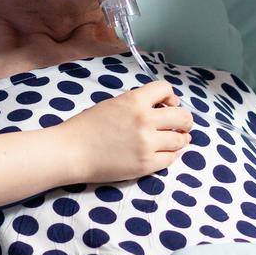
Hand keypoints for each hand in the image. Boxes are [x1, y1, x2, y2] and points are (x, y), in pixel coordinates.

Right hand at [67, 79, 191, 183]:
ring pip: (181, 140)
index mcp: (134, 101)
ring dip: (180, 138)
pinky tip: (164, 152)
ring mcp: (147, 144)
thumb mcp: (114, 104)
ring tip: (174, 139)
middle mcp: (145, 120)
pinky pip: (171, 158)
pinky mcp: (145, 165)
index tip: (167, 105)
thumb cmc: (88, 127)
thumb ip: (138, 103)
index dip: (170, 97)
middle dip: (183, 120)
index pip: (166, 90)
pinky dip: (171, 154)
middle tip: (179, 124)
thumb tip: (162, 108)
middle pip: (183, 116)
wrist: (71, 152)